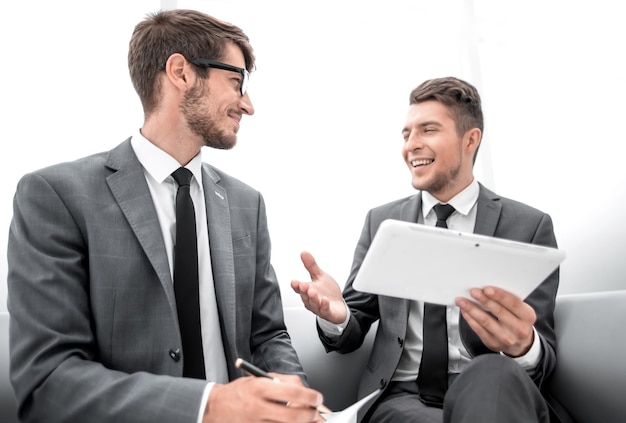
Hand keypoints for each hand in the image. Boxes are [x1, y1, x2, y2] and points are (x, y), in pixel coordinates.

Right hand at [204, 374, 325, 422]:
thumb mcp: (258, 379)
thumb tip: (304, 390)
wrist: (215, 407)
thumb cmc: (239, 392)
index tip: (317, 397)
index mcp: (259, 388)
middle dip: (310, 415)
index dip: (309, 396)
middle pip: (293, 415)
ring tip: (309, 420)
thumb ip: (281, 382)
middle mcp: (258, 407)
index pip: (291, 392)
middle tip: (316, 413)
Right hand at [290, 251, 346, 323]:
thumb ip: (311, 266)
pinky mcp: (328, 313)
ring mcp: (319, 307)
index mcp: (307, 291)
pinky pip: (325, 310)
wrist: (338, 306)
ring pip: (314, 304)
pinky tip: (324, 300)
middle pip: (305, 296)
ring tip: (313, 292)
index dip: (296, 285)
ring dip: (313, 298)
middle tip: (304, 285)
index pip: (299, 288)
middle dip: (304, 291)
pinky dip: (324, 306)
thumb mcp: (320, 276)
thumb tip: (304, 252)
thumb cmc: (327, 292)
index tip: (294, 282)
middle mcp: (311, 300)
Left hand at [455, 286, 535, 356]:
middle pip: (498, 312)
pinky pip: (479, 330)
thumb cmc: (518, 321)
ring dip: (471, 309)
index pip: (513, 303)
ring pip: (486, 321)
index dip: (499, 295)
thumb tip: (486, 288)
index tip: (487, 289)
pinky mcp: (493, 343)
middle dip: (483, 300)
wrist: (521, 344)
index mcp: (527, 316)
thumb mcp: (521, 311)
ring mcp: (506, 338)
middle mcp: (519, 329)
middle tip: (472, 291)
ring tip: (462, 301)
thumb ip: (509, 300)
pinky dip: (470, 319)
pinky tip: (464, 311)